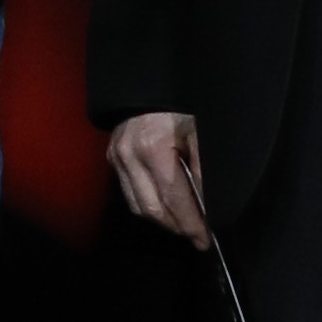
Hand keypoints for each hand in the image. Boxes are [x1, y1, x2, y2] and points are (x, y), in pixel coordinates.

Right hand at [108, 108, 211, 249]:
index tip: (205, 240)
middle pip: (152, 209)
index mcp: (153, 148)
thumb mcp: (200, 132)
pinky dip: (148, 204)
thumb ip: (203, 169)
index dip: (191, 223)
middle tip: (196, 237)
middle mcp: (129, 156)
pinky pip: (130, 192)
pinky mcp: (112, 156)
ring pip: (137, 205)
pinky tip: (165, 205)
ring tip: (183, 224)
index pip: (174, 199)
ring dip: (162, 220)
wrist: (152, 81)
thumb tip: (209, 206)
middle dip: (176, 227)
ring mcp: (116, 157)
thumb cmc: (181, 103)